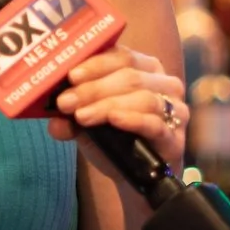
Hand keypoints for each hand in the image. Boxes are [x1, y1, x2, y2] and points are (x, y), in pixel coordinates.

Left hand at [48, 47, 186, 165]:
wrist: (132, 174)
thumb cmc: (112, 137)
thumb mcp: (85, 122)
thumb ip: (69, 115)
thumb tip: (53, 118)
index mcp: (144, 68)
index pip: (122, 55)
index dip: (95, 64)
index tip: (70, 76)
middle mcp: (164, 82)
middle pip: (129, 76)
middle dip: (93, 89)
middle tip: (66, 102)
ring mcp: (175, 109)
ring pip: (142, 97)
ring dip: (107, 105)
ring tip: (81, 116)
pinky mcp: (176, 136)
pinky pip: (156, 123)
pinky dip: (133, 119)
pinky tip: (114, 120)